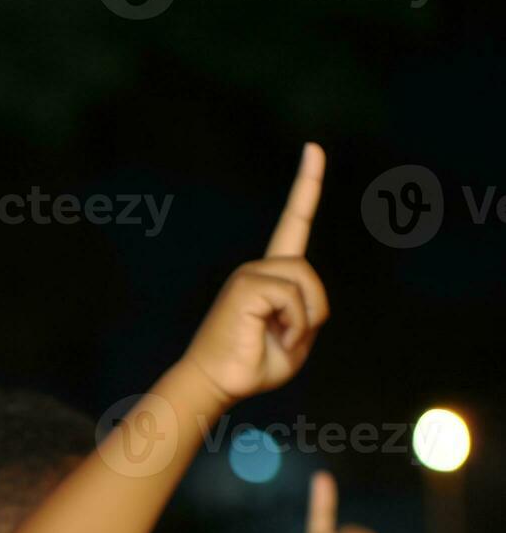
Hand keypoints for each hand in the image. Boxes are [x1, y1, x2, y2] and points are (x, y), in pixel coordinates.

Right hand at [183, 143, 329, 404]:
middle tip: (292, 338)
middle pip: (309, 272)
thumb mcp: (296, 338)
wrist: (217, 384)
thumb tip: (307, 299)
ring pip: (303, 282)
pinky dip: (294, 323)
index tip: (314, 148)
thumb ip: (308, 312)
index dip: (307, 185)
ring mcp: (248, 274)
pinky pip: (290, 296)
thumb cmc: (253, 365)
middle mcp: (257, 267)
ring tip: (280, 339)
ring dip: (304, 319)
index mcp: (271, 275)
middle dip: (314, 310)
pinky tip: (274, 336)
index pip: (293, 222)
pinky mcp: (245, 287)